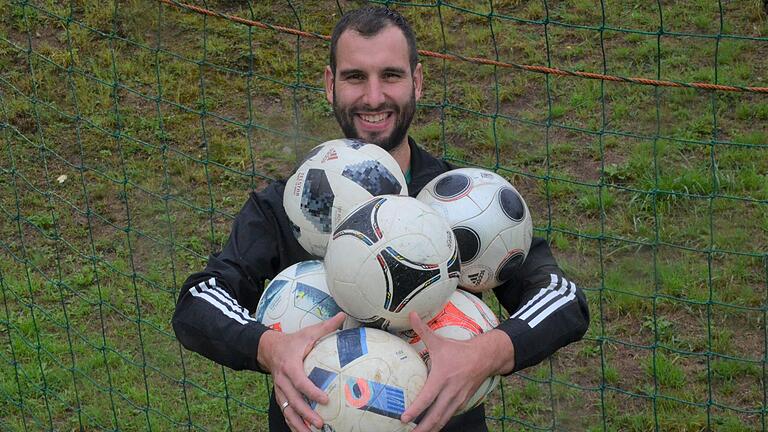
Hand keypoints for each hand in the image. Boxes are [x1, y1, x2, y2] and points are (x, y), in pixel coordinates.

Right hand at [257, 312, 345, 431]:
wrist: (268, 348)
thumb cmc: (293, 341)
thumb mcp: (308, 332)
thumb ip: (326, 326)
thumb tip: (343, 315)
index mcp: (290, 365)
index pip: (300, 381)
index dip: (312, 391)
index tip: (325, 400)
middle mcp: (282, 380)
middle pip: (293, 401)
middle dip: (306, 414)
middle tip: (320, 423)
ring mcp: (280, 390)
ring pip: (287, 410)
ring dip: (299, 424)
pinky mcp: (280, 396)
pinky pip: (285, 412)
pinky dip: (293, 424)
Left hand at [401, 312, 513, 431]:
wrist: (485, 357)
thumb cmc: (459, 350)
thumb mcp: (440, 341)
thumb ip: (423, 330)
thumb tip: (410, 313)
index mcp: (443, 378)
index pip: (427, 398)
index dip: (415, 410)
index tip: (404, 419)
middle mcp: (450, 391)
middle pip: (435, 416)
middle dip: (423, 428)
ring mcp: (458, 399)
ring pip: (443, 419)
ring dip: (431, 428)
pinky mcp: (462, 402)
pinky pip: (449, 415)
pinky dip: (440, 423)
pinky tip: (431, 427)